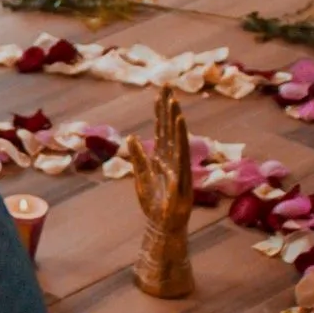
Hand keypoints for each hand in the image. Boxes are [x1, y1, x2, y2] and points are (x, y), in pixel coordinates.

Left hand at [124, 92, 193, 232]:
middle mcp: (173, 159)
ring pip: (177, 140)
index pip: (162, 130)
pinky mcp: (181, 179)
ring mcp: (179, 168)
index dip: (161, 112)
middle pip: (170, 130)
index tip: (160, 92)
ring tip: (174, 103)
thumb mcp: (141, 178)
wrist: (163, 226)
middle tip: (167, 86)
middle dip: (168, 109)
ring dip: (175, 121)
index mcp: (163, 158)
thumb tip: (131, 138)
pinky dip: (179, 141)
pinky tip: (178, 127)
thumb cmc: (154, 204)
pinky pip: (180, 157)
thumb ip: (138, 158)